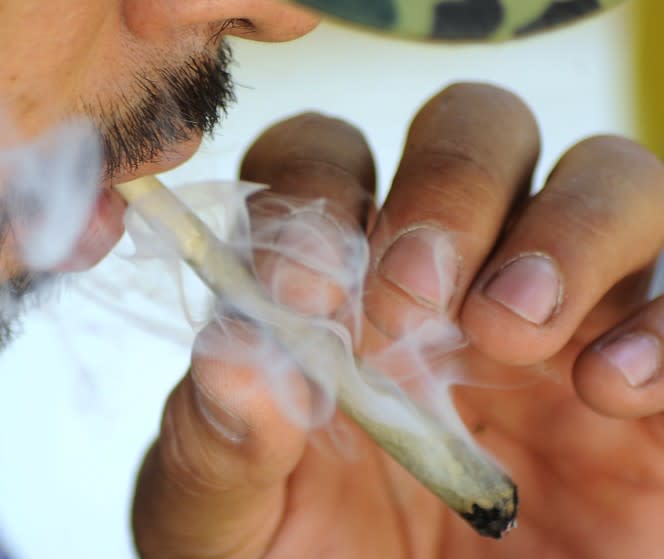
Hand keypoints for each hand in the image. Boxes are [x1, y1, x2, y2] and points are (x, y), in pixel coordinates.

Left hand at [131, 83, 663, 557]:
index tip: (304, 294)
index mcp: (340, 283)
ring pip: (608, 178)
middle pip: (476, 130)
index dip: (314, 195)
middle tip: (417, 296)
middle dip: (451, 187)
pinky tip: (608, 391)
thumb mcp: (225, 514)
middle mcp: (454, 276)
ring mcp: (561, 320)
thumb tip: (235, 357)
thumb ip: (215, 439)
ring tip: (513, 331)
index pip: (325, 158)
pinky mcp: (648, 393)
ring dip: (569, 229)